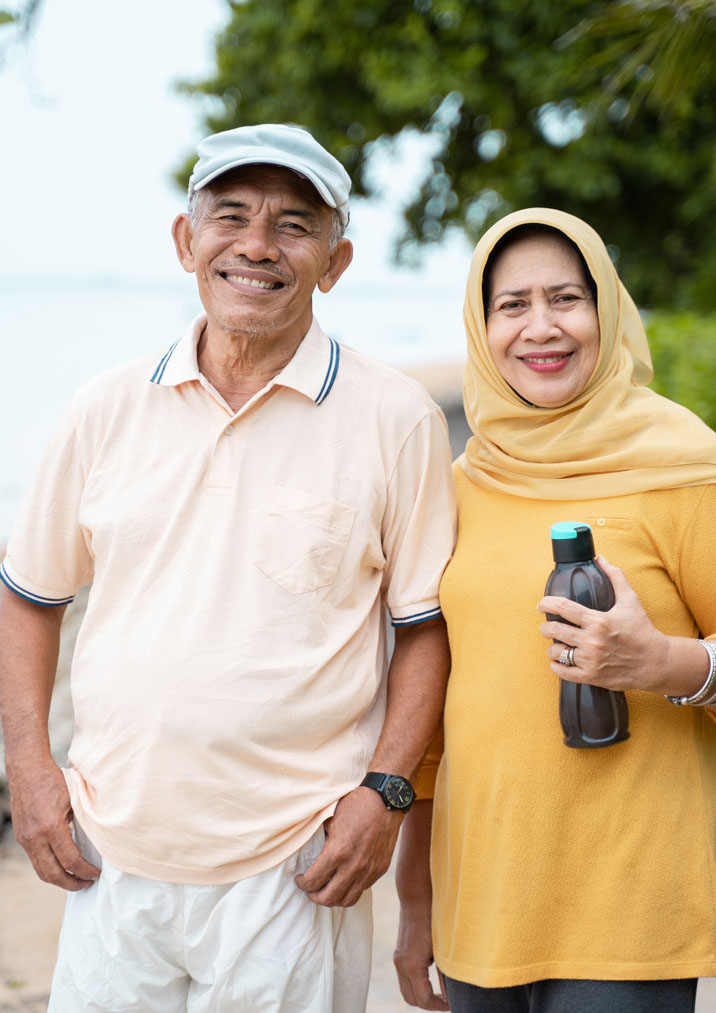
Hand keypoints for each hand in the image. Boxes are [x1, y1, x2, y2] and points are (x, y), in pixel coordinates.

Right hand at [7, 757, 100, 890]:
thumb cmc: (54, 780)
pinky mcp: (22, 837)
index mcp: (51, 826)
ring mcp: (26, 839)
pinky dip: (49, 867)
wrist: (27, 770)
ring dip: (59, 879)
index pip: (70, 860)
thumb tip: (95, 839)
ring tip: (76, 879)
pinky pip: (35, 860)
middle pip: (52, 873)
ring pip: (41, 870)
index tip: (96, 874)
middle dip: (71, 883)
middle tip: (87, 883)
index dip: (85, 871)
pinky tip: (62, 865)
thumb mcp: (75, 798)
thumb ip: (82, 820)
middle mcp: (35, 837)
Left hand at [294, 786, 402, 906]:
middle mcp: (354, 866)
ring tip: (327, 889)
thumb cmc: (356, 804)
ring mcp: (369, 870)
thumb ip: (320, 839)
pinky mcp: (380, 869)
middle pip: (329, 898)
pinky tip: (344, 880)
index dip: (302, 883)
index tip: (299, 879)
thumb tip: (311, 851)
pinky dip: (350, 890)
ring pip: (347, 900)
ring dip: (334, 899)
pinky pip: (362, 889)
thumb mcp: (330, 818)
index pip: (313, 881)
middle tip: (310, 889)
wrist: (386, 799)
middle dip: (314, 896)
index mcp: (337, 852)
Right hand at [394, 899, 448, 1009]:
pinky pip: (404, 978)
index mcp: (412, 966)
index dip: (439, 1005)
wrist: (416, 897)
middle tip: (445, 1002)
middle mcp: (401, 965)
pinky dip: (416, 984)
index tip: (451, 1004)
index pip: (424, 999)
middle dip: (428, 1005)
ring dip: (421, 995)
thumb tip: (451, 995)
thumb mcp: (442, 949)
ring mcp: (398, 959)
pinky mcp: (398, 954)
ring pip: (406, 990)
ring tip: (439, 994)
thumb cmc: (432, 919)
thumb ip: (445, 975)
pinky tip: (430, 978)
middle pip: (411, 999)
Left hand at [537, 556, 665, 692]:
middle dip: (545, 628)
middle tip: (548, 627)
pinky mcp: (592, 676)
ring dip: (552, 648)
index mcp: (598, 621)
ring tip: (557, 645)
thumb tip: (601, 558)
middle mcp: (592, 640)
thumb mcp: (630, 600)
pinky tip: (560, 661)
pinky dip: (557, 666)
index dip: (546, 604)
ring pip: (556, 652)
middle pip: (554, 631)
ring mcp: (591, 660)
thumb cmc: (642, 629)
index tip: (541, 605)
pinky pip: (563, 673)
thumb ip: (615, 576)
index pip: (563, 608)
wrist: (657, 662)